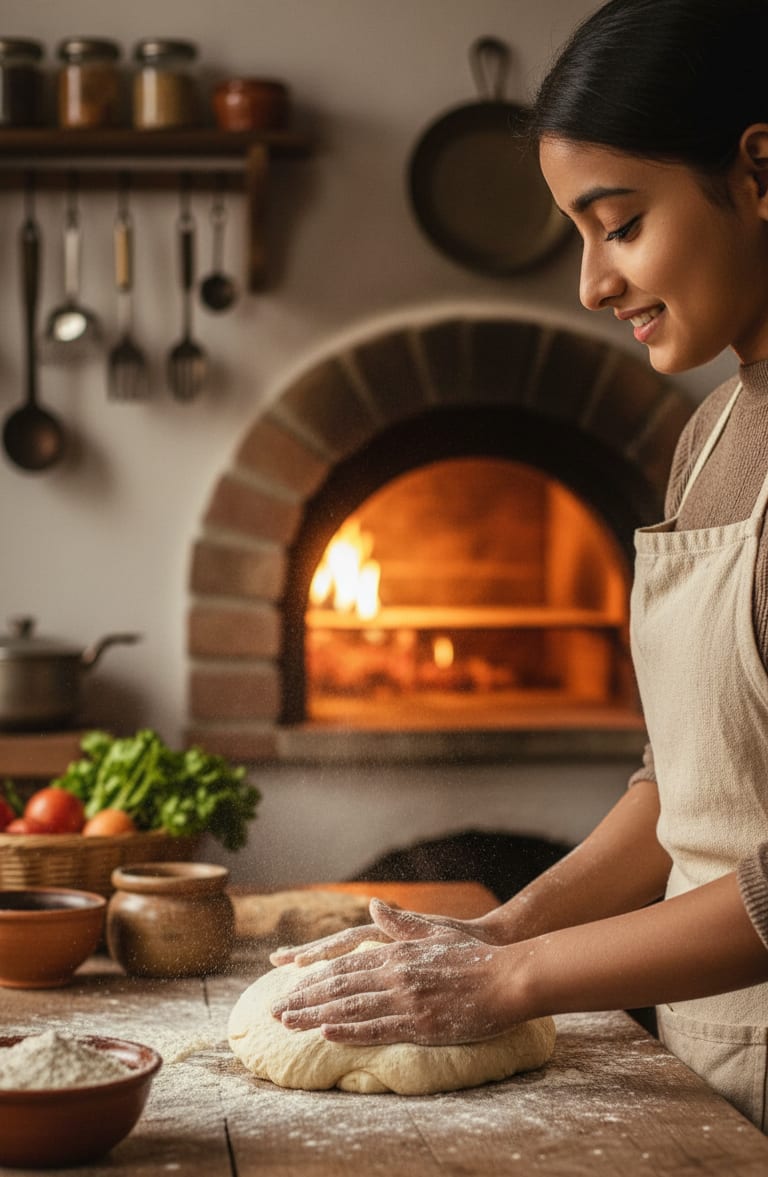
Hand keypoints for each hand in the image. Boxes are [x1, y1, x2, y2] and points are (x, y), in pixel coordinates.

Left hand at [270, 899, 517, 1045]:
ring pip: (351, 1007)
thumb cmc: (475, 954)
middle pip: (338, 986)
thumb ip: (401, 924)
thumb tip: (374, 907)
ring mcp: (407, 999)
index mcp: (396, 952)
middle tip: (274, 1011)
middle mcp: (395, 973)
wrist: (510, 975)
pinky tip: (327, 1033)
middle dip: (303, 998)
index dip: (312, 976)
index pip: (343, 965)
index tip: (286, 983)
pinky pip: (378, 1029)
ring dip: (315, 1016)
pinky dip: (350, 1030)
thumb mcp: (435, 933)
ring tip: (288, 1024)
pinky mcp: (422, 1023)